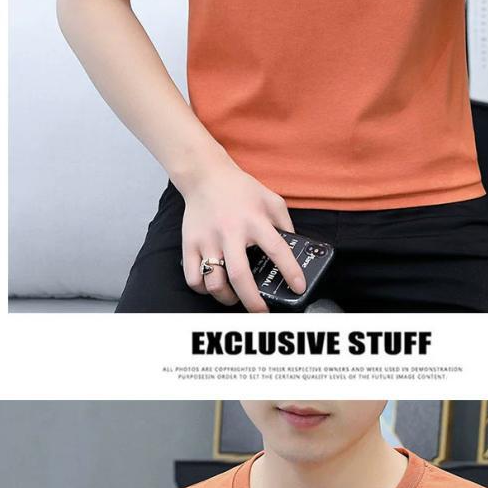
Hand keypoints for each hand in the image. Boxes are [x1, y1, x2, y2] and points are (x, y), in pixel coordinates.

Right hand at [182, 164, 305, 314]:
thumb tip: (295, 251)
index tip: (298, 287)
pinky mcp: (189, 244)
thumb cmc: (240, 189)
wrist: (205, 175)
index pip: (277, 250)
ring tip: (235, 298)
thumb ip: (286, 224)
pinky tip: (214, 286)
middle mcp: (230, 232)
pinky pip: (193, 278)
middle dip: (253, 302)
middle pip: (241, 277)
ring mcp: (207, 240)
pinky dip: (203, 289)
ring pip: (214, 283)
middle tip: (262, 312)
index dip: (291, 272)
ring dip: (227, 298)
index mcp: (254, 220)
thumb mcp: (271, 200)